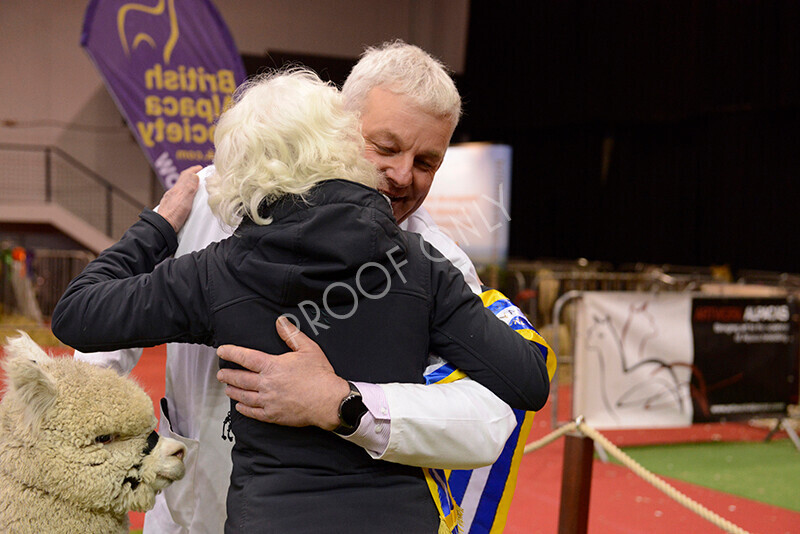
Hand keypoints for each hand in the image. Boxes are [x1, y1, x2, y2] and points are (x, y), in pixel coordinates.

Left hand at [158, 165, 200, 231]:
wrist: (163, 227)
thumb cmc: (174, 215)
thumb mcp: (185, 200)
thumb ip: (190, 187)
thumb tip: (194, 175)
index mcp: (177, 190)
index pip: (185, 175)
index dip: (193, 170)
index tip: (200, 168)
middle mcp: (172, 193)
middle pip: (182, 181)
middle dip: (190, 176)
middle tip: (198, 175)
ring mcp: (170, 200)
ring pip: (179, 189)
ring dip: (187, 185)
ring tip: (194, 186)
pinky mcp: (170, 208)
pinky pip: (178, 197)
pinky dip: (184, 194)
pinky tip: (185, 199)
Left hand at [216, 317, 349, 429]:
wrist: (328, 401)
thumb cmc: (320, 375)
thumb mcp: (308, 348)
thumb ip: (291, 334)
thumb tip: (280, 322)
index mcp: (272, 366)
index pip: (245, 357)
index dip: (231, 352)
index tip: (221, 351)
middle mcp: (266, 384)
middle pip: (240, 379)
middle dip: (227, 375)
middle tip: (220, 373)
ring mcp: (268, 401)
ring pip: (243, 396)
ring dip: (233, 391)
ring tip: (227, 388)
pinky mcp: (273, 415)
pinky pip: (253, 413)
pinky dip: (243, 409)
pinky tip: (239, 407)